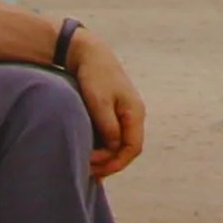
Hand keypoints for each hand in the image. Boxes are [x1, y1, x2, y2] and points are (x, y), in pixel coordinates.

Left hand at [56, 27, 145, 176]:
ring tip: (88, 165)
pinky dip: (104, 147)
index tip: (96, 168)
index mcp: (135, 112)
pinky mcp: (115, 110)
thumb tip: (114, 148)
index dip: (116, 163)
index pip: (133, 148)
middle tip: (88, 171)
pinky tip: (90, 152)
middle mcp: (134, 114)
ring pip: (120, 143)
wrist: (88, 52)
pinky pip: (114, 135)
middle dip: (110, 163)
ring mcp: (126, 112)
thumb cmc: (94, 75)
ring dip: (107, 156)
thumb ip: (109, 127)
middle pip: (128, 149)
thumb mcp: (99, 102)